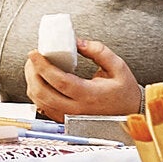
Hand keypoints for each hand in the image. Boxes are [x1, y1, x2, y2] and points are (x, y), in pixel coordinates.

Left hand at [25, 38, 142, 122]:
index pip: (59, 81)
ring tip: (34, 67)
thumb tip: (77, 42)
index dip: (42, 66)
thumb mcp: (118, 67)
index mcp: (89, 95)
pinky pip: (43, 107)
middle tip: (33, 58)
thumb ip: (98, 51)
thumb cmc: (124, 92)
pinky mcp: (64, 119)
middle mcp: (76, 108)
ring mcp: (69, 116)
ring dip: (32, 82)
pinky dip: (36, 93)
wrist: (131, 113)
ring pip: (39, 101)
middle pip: (43, 92)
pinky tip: (39, 81)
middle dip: (32, 72)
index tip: (34, 53)